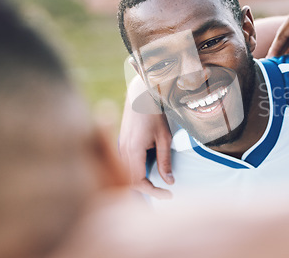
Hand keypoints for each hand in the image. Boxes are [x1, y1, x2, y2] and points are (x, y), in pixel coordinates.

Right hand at [119, 77, 173, 198]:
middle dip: (147, 191)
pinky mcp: (121, 144)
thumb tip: (169, 182)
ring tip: (158, 187)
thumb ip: (165, 161)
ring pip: (125, 175)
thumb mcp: (164, 137)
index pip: (138, 182)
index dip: (153, 192)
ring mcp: (119, 148)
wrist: (140, 94)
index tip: (169, 194)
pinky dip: (135, 174)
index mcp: (133, 151)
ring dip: (140, 184)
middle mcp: (122, 151)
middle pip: (129, 182)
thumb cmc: (154, 113)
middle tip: (165, 194)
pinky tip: (149, 174)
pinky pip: (125, 166)